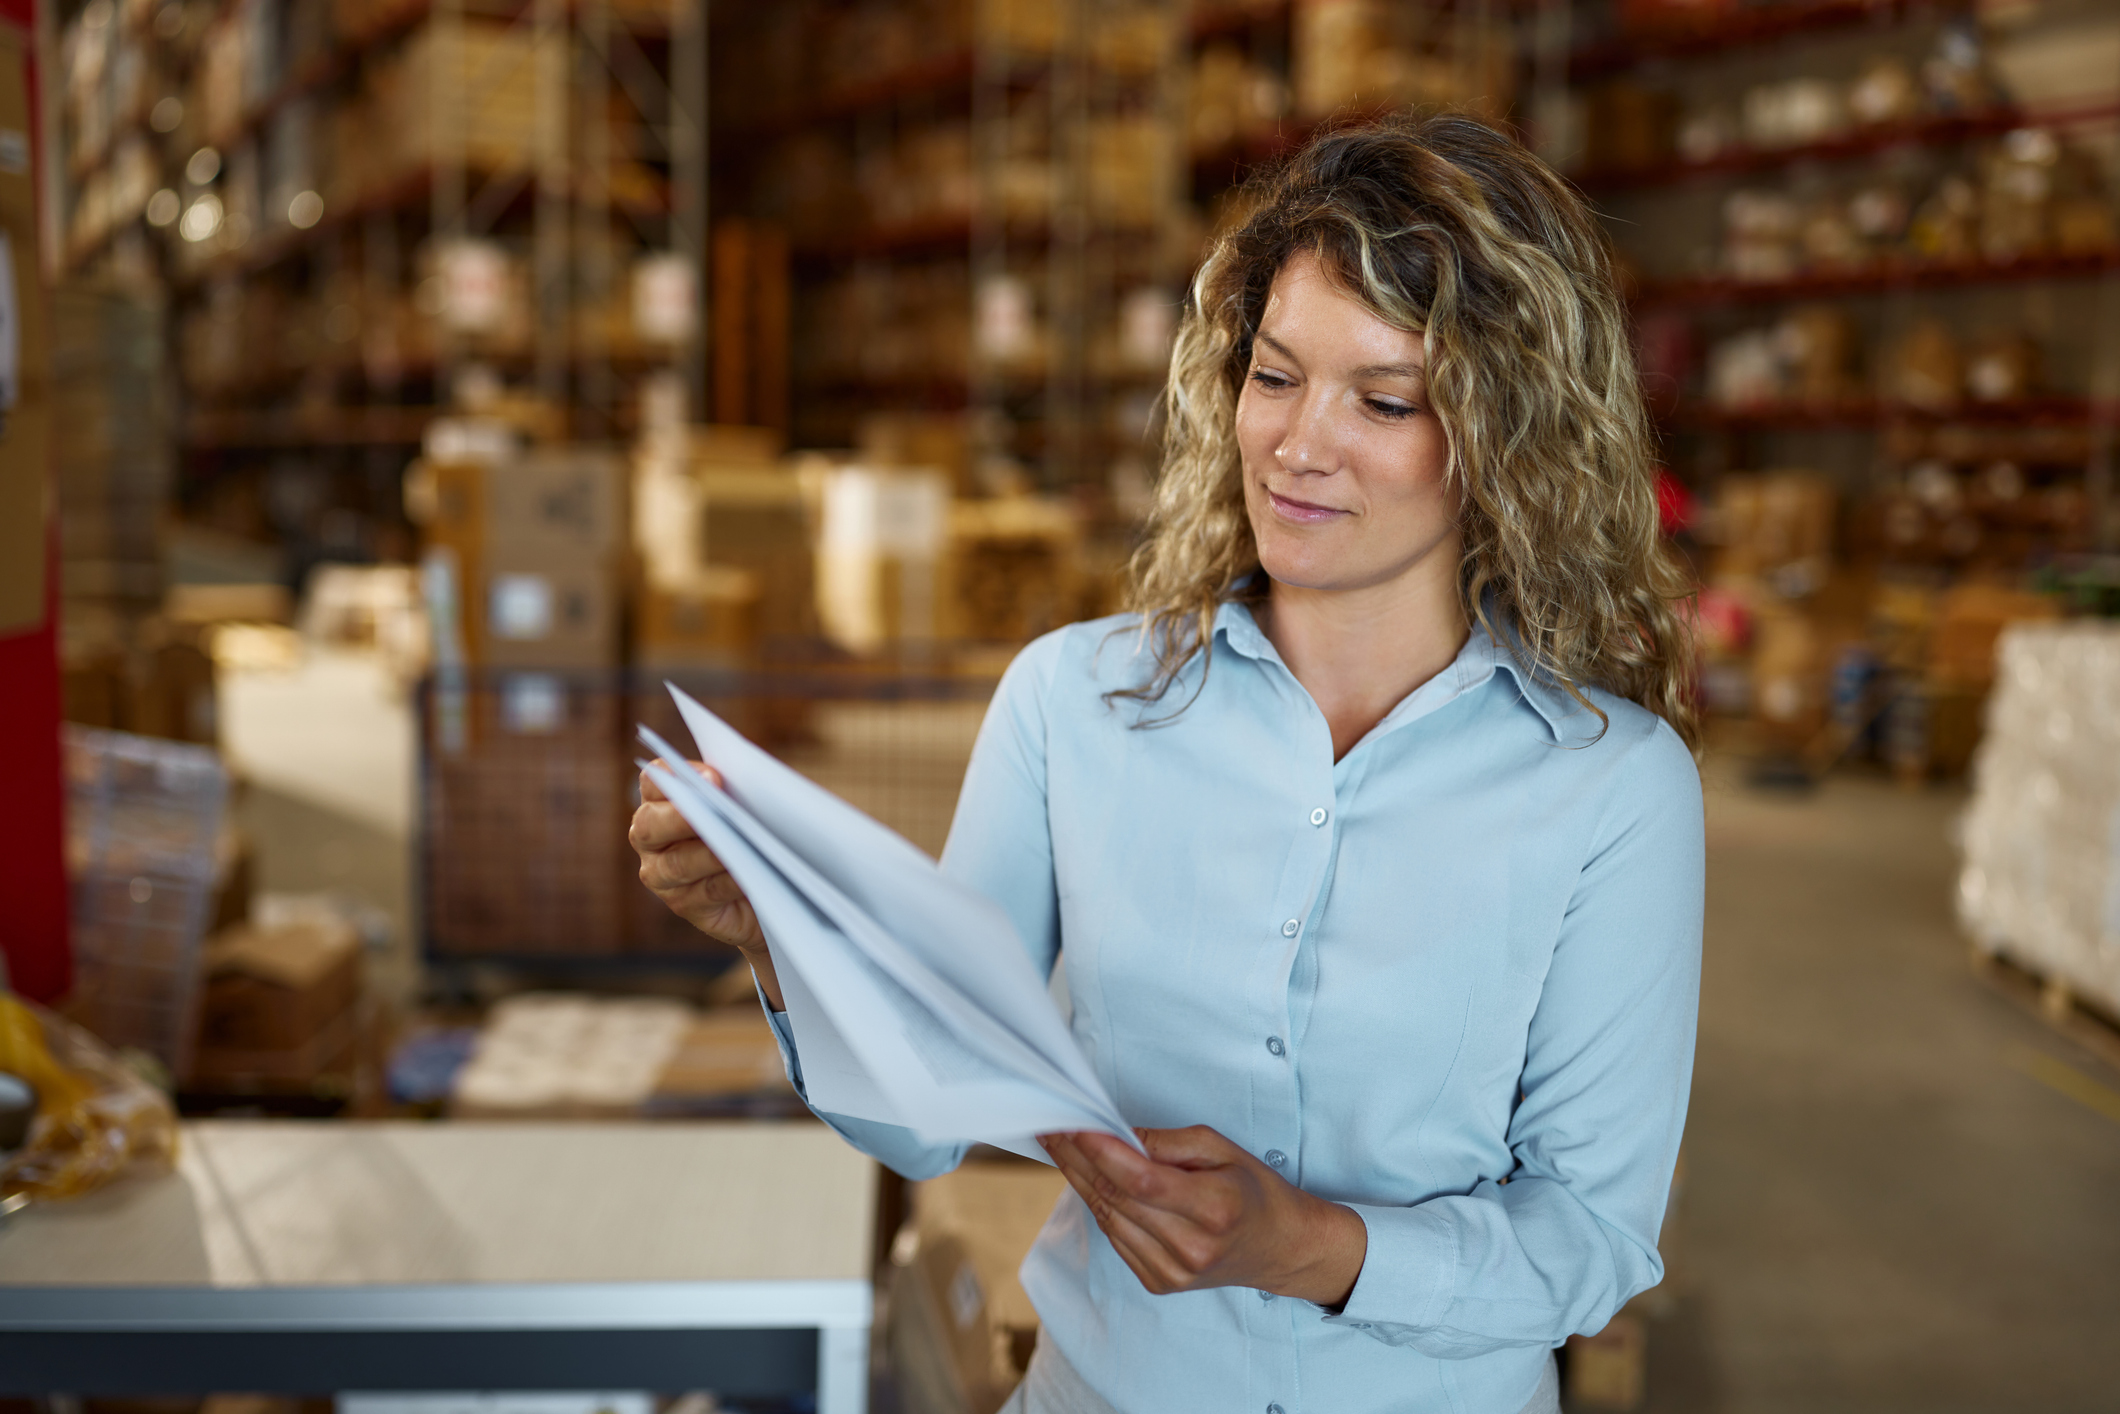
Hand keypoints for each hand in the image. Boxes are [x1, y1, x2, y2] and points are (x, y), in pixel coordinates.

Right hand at [629, 761, 781, 1004]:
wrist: (773, 881)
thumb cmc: (755, 829)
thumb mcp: (747, 804)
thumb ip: (738, 790)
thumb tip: (753, 784)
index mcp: (660, 801)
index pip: (653, 781)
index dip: (675, 776)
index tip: (713, 779)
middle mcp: (650, 838)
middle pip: (650, 825)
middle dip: (681, 817)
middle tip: (715, 811)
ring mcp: (662, 875)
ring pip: (678, 864)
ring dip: (710, 854)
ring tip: (739, 846)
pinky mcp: (685, 904)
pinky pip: (705, 892)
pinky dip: (729, 881)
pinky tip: (749, 873)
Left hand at [1040, 1126, 1367, 1306]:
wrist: (1280, 1248)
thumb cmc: (1254, 1190)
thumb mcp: (1221, 1149)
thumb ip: (1167, 1143)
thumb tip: (1116, 1135)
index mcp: (1213, 1209)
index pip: (1140, 1180)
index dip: (1100, 1151)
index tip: (1072, 1124)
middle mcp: (1191, 1248)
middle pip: (1116, 1198)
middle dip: (1078, 1159)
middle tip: (1051, 1127)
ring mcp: (1173, 1273)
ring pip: (1108, 1219)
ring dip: (1080, 1180)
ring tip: (1060, 1147)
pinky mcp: (1159, 1283)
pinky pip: (1116, 1237)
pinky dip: (1100, 1204)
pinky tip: (1088, 1178)